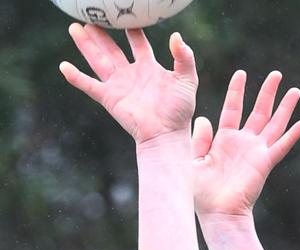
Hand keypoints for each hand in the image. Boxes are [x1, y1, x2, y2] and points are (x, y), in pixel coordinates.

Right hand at [59, 26, 196, 144]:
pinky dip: (76, 77)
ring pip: (98, 61)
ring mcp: (119, 86)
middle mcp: (131, 75)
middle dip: (101, 34)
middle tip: (90, 18)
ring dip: (86, 46)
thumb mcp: (188, 80)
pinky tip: (64, 66)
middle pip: (112, 49)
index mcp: (149, 68)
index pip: (138, 43)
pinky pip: (89, 85)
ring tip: (75, 29)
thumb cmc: (179, 111)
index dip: (133, 29)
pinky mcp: (110, 99)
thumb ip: (185, 57)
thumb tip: (176, 36)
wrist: (167, 134)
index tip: (126, 16)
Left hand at [191, 70, 299, 218]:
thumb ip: (199, 139)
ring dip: (284, 108)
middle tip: (277, 74)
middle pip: (258, 112)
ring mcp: (255, 153)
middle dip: (267, 93)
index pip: (232, 110)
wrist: (217, 213)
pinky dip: (292, 136)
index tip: (242, 73)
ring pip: (273, 125)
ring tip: (295, 90)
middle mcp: (243, 144)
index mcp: (224, 140)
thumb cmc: (200, 193)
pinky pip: (281, 147)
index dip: (237, 92)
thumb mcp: (192, 160)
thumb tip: (205, 119)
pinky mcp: (264, 164)